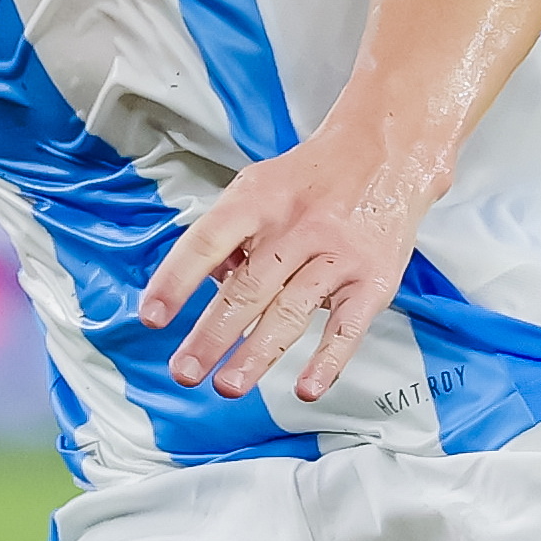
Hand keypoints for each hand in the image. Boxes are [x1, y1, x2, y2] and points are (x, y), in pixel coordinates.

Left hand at [136, 127, 442, 406]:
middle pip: (247, 287)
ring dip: (256, 354)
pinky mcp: (374, 280)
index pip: (208, 241)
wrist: (387, 152)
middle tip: (184, 371)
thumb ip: (226, 234)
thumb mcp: (258, 187)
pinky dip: (327, 361)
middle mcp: (299, 227)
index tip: (152, 317)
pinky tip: (306, 388)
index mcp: (259, 200)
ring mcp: (338, 255)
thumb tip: (200, 286)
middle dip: (211, 335)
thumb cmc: (312, 179)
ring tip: (227, 385)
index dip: (176, 281)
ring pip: (291, 311)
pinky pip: (348, 327)